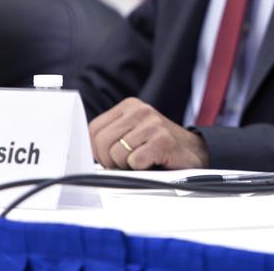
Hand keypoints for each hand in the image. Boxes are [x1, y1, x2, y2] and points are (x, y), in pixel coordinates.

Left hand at [89, 97, 208, 169]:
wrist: (192, 152)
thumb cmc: (157, 147)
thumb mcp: (132, 133)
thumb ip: (110, 137)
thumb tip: (80, 154)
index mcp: (129, 107)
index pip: (93, 130)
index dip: (97, 151)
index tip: (111, 157)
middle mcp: (140, 110)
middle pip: (101, 143)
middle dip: (110, 160)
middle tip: (127, 162)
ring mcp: (152, 123)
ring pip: (116, 154)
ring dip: (127, 165)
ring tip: (143, 160)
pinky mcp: (162, 139)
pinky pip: (134, 161)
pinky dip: (141, 167)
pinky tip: (153, 161)